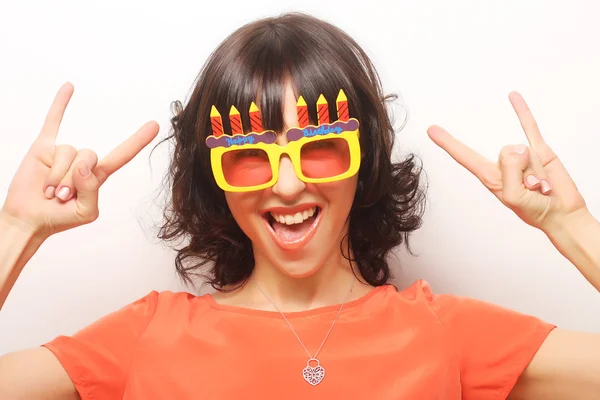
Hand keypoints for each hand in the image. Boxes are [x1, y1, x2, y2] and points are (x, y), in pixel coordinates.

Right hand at [0, 83, 158, 238]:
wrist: (29, 219)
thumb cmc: (59, 218)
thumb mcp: (85, 212)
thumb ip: (92, 190)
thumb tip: (84, 165)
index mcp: (97, 176)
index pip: (121, 156)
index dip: (137, 142)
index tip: (154, 125)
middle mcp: (83, 162)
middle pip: (88, 156)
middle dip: (71, 180)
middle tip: (60, 198)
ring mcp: (64, 153)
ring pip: (67, 151)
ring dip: (55, 175)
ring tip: (48, 190)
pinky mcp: (43, 148)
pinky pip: (53, 121)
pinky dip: (60, 104)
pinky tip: (69, 87)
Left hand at [427, 91, 588, 233]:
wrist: (562, 213)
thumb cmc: (535, 210)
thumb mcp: (515, 196)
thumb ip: (511, 171)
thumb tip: (518, 149)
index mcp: (490, 177)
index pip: (465, 156)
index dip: (448, 144)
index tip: (431, 130)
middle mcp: (502, 164)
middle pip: (506, 152)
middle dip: (523, 171)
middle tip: (532, 190)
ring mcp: (520, 156)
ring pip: (523, 148)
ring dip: (537, 169)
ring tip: (541, 185)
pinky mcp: (539, 150)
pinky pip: (529, 126)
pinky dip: (522, 111)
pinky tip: (512, 96)